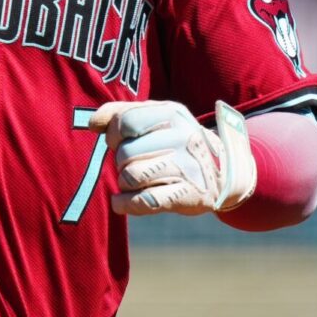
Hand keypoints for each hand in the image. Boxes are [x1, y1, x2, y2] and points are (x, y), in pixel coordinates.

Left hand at [86, 100, 255, 215]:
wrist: (224, 170)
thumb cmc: (177, 140)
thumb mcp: (157, 116)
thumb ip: (121, 112)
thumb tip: (92, 123)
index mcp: (172, 113)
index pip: (124, 122)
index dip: (113, 135)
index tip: (118, 141)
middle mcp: (182, 137)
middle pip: (124, 154)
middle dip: (120, 163)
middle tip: (133, 164)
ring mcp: (186, 167)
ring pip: (130, 177)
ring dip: (124, 183)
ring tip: (136, 181)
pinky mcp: (187, 196)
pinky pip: (142, 202)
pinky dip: (125, 204)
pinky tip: (121, 202)